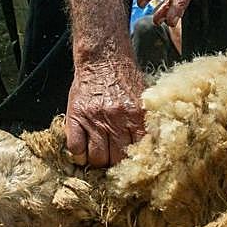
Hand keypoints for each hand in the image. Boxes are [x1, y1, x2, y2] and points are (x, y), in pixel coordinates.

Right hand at [65, 53, 145, 167]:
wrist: (103, 59)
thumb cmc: (124, 79)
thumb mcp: (142, 99)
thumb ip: (145, 123)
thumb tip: (151, 148)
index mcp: (138, 115)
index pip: (139, 152)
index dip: (135, 162)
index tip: (133, 167)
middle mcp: (117, 119)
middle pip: (117, 159)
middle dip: (116, 164)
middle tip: (114, 161)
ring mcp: (95, 119)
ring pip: (96, 157)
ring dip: (98, 161)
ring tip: (100, 155)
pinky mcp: (76, 117)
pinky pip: (75, 148)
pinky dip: (79, 154)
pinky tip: (84, 150)